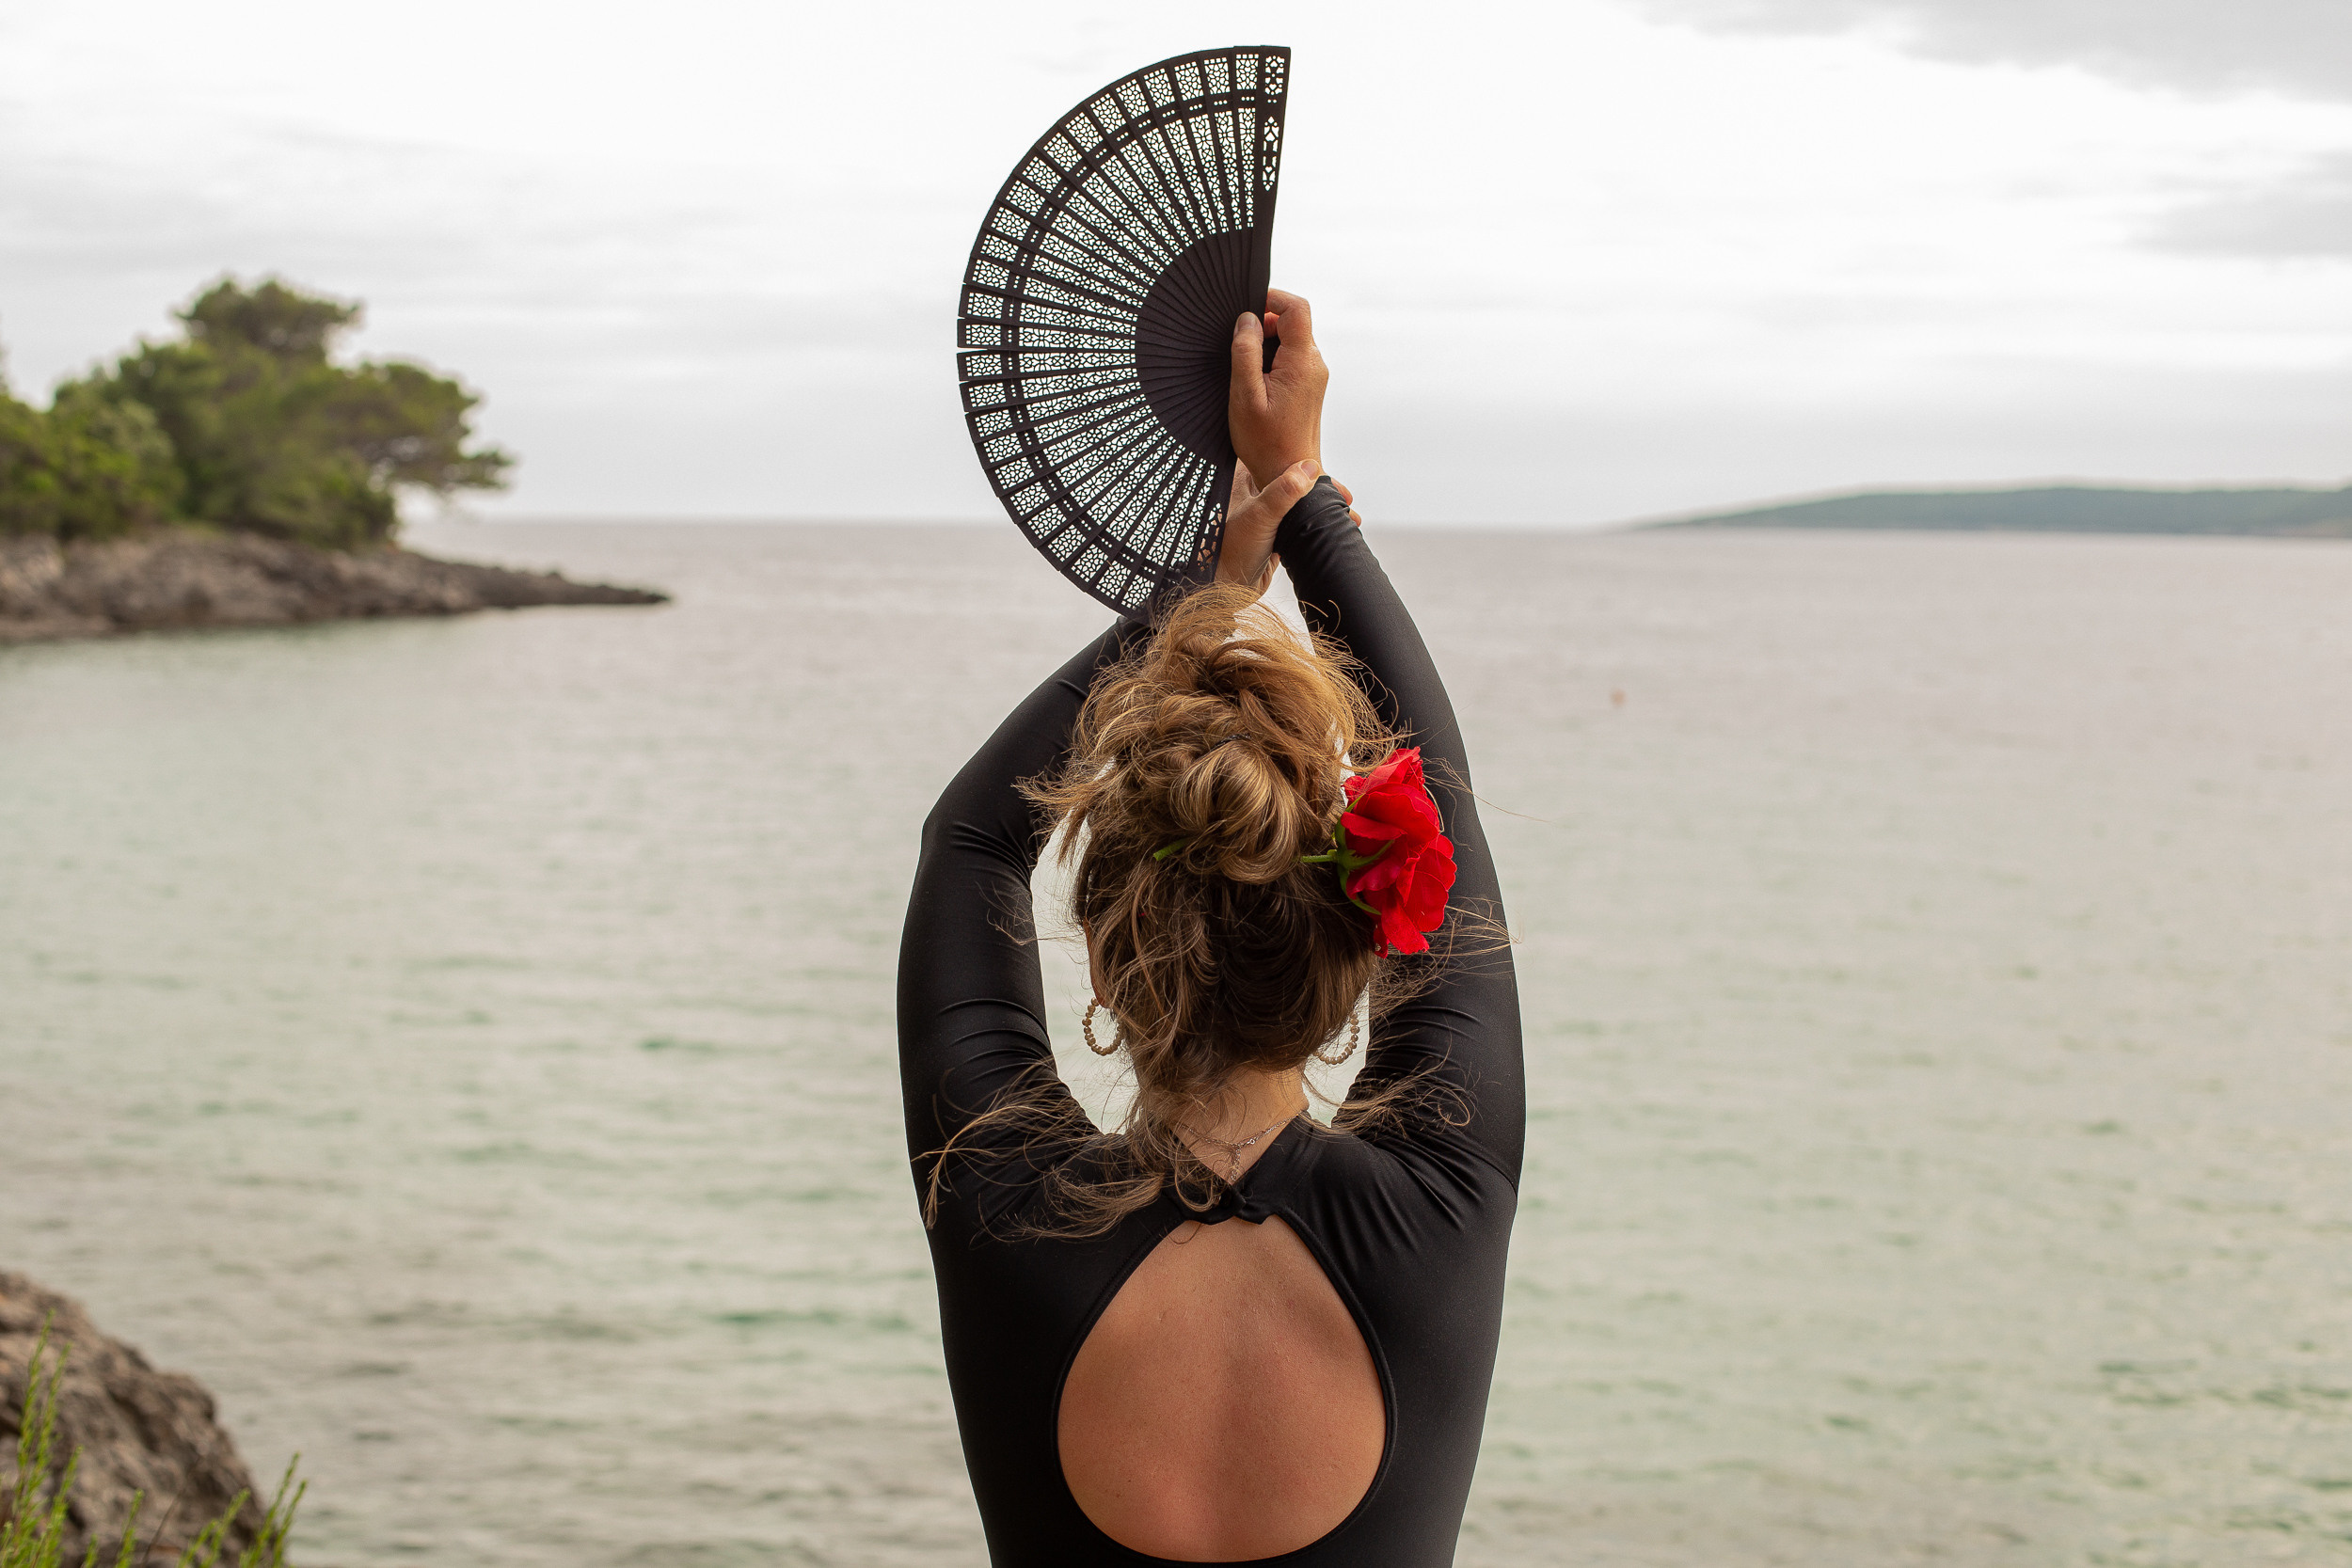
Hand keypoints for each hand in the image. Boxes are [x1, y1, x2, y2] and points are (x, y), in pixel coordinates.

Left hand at [1215, 461, 1361, 595]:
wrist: (1226, 588)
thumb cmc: (1230, 551)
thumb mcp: (1259, 516)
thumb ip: (1283, 492)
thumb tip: (1310, 468)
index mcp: (1246, 477)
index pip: (1281, 459)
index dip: (1307, 462)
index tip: (1329, 475)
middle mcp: (1256, 492)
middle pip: (1295, 480)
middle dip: (1321, 488)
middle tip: (1344, 497)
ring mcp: (1266, 513)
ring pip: (1299, 502)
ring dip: (1321, 506)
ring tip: (1345, 513)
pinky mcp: (1275, 533)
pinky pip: (1300, 522)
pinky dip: (1317, 524)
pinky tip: (1334, 527)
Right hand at [1229, 287, 1327, 488]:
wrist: (1287, 473)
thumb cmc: (1265, 442)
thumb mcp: (1245, 394)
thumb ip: (1246, 352)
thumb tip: (1247, 319)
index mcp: (1302, 362)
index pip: (1297, 308)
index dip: (1272, 298)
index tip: (1247, 310)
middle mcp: (1314, 364)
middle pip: (1292, 321)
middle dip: (1263, 325)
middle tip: (1240, 350)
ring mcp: (1313, 374)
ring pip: (1289, 339)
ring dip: (1265, 345)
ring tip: (1247, 373)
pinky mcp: (1308, 384)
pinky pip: (1289, 357)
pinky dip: (1270, 360)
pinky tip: (1255, 383)